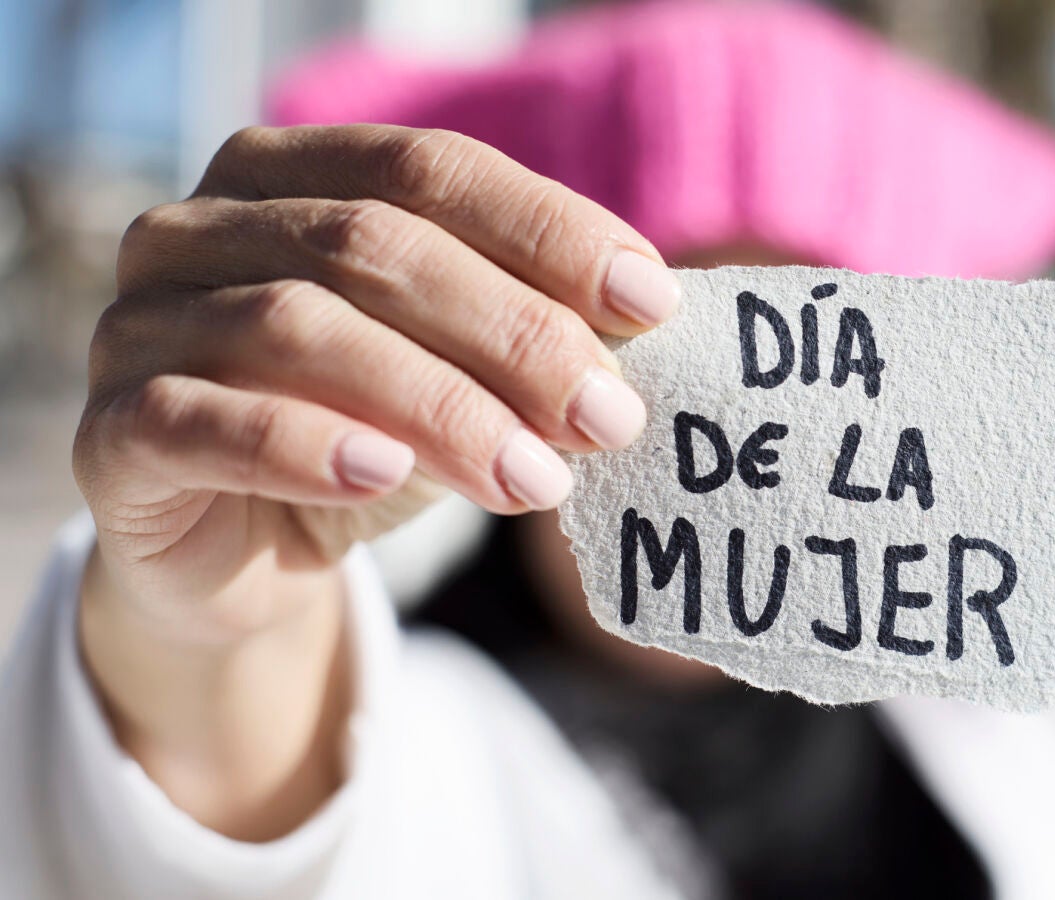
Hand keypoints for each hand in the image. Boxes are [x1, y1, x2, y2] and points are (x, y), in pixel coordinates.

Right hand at [69, 125, 678, 837]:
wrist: (247, 552)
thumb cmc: (368, 434)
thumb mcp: (463, 374)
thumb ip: (528, 332)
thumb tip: (646, 320)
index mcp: (290, 174)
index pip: (430, 170)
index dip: (548, 231)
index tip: (654, 302)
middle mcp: (201, 228)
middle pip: (373, 245)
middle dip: (514, 332)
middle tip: (609, 416)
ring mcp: (142, 324)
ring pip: (296, 328)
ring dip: (439, 404)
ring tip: (535, 478)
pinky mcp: (114, 433)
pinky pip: (203, 423)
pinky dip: (303, 442)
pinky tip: (385, 474)